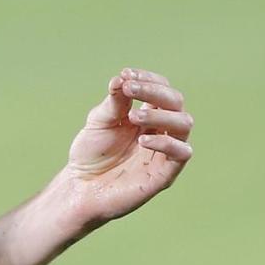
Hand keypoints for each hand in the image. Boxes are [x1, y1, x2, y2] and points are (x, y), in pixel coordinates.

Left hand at [60, 68, 193, 228]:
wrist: (80, 188)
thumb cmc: (91, 154)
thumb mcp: (100, 122)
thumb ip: (114, 102)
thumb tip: (122, 77)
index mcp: (148, 115)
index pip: (161, 88)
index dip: (148, 79)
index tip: (126, 75)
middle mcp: (162, 130)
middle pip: (176, 101)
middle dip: (154, 91)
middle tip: (130, 90)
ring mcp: (165, 152)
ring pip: (184, 123)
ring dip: (161, 114)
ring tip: (134, 117)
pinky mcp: (166, 174)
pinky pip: (182, 153)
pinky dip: (165, 142)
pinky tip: (142, 139)